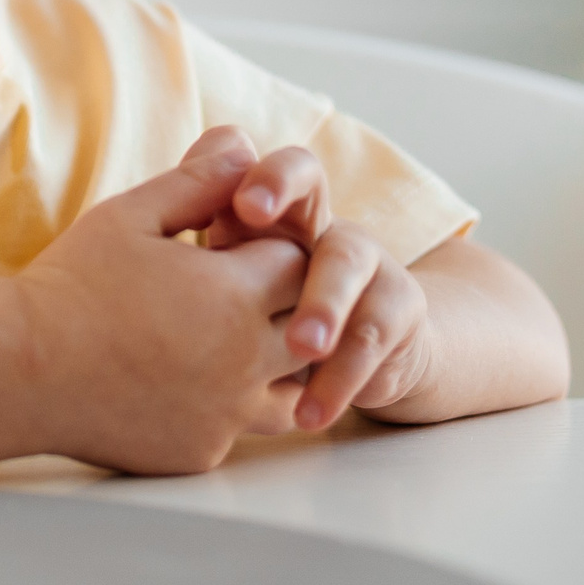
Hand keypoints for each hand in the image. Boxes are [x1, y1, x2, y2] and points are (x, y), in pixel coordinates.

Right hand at [15, 128, 319, 473]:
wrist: (19, 370)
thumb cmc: (70, 285)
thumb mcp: (130, 215)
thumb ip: (197, 182)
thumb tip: (244, 149)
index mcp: (234, 294)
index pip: (298, 263)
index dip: (268, 252)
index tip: (230, 252)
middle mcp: (245, 360)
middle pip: (310, 326)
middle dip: (283, 306)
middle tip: (229, 296)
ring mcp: (227, 413)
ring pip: (293, 389)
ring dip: (270, 364)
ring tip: (221, 345)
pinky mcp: (203, 450)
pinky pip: (240, 428)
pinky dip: (225, 408)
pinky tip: (181, 386)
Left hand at [198, 140, 433, 429]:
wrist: (342, 347)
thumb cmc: (254, 299)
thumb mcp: (224, 263)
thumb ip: (203, 216)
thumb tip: (190, 179)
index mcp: (283, 210)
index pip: (286, 172)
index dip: (271, 181)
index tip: (244, 208)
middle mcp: (325, 230)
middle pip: (329, 216)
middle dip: (292, 227)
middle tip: (265, 277)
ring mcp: (366, 270)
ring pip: (353, 276)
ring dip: (326, 312)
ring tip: (300, 353)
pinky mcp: (393, 318)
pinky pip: (375, 342)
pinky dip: (341, 379)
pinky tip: (309, 412)